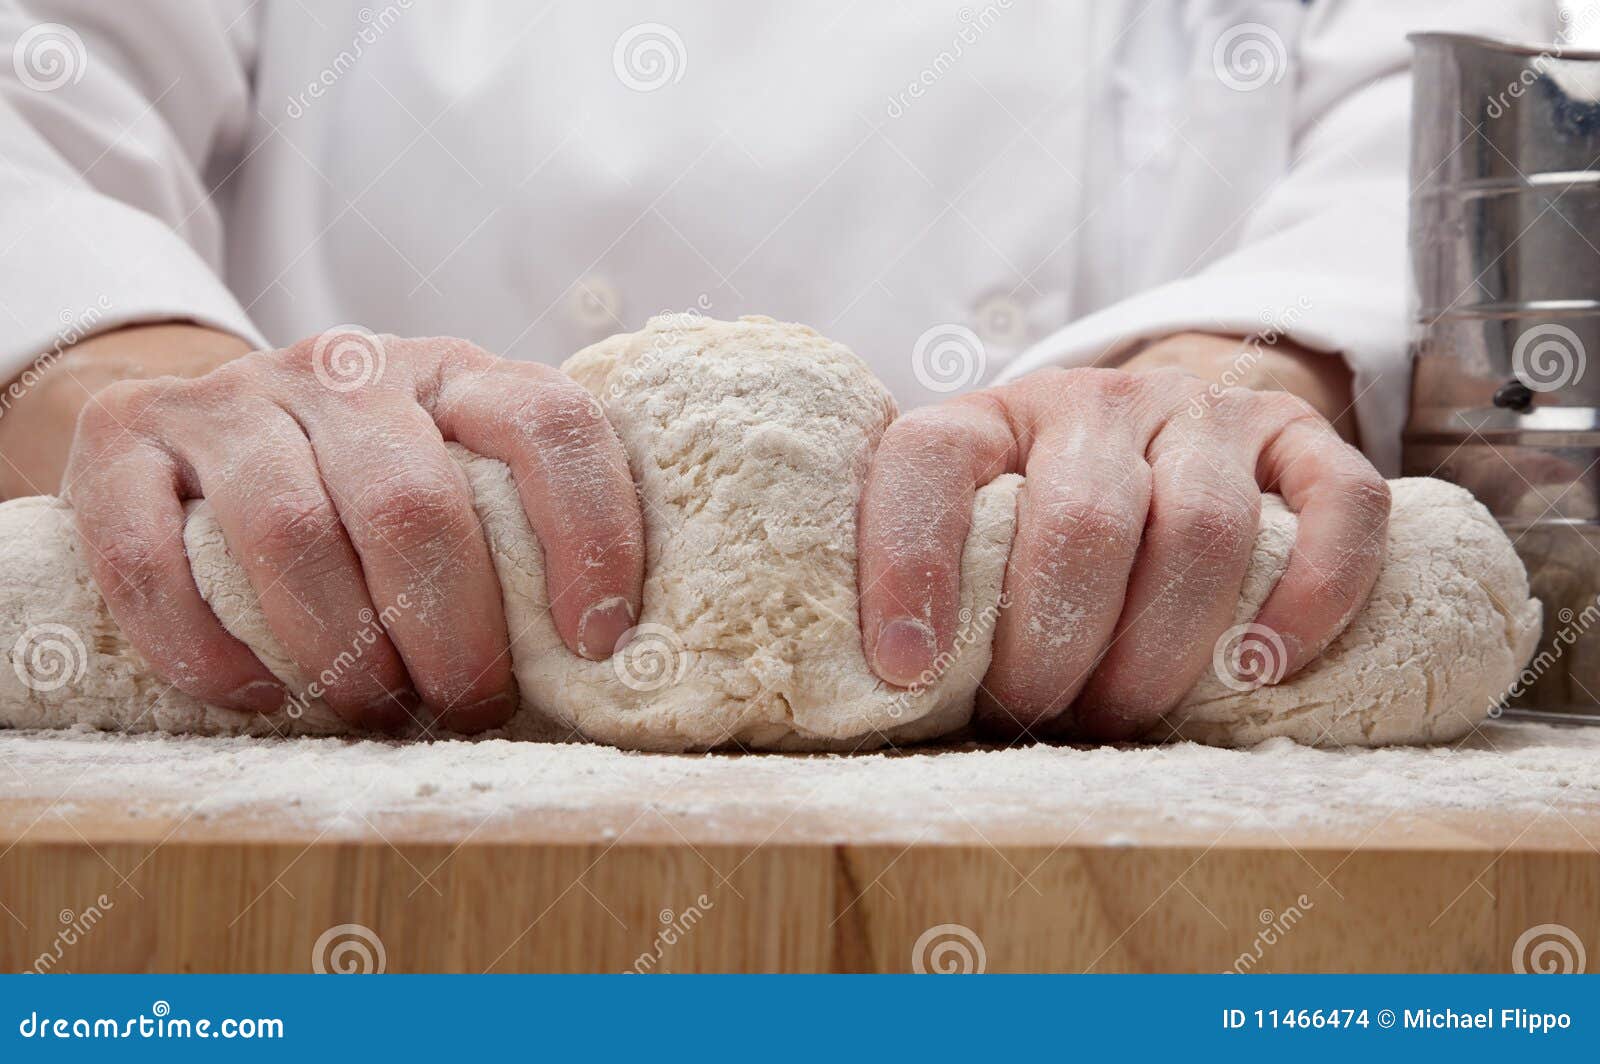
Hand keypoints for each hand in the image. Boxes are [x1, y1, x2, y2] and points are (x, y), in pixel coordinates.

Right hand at [64, 330, 642, 731]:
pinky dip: (211, 652)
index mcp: (453, 373)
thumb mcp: (449, 477)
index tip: (595, 641)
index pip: (549, 424)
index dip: (589, 533)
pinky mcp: (121, 439)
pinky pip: (151, 560)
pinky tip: (263, 696)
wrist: (194, 426)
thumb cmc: (358, 486)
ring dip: (343, 655)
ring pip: (290, 533)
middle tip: (467, 709)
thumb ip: (512, 535)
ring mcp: (230, 396)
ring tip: (374, 712)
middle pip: (414, 504)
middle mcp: (345, 367)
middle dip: (454, 635)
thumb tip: (601, 665)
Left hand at [858, 333, 1389, 739]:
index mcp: (993, 419)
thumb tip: (898, 701)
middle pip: (1083, 521)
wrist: (1161, 424)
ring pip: (1204, 527)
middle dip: (1055, 646)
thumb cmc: (1049, 514)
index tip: (905, 668)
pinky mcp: (1299, 437)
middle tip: (1039, 718)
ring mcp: (1205, 410)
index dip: (908, 563)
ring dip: (1162, 650)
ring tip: (1126, 715)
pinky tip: (1263, 667)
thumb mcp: (978, 532)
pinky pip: (1337, 506)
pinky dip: (1310, 597)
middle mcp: (1096, 401)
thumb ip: (945, 588)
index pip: (929, 460)